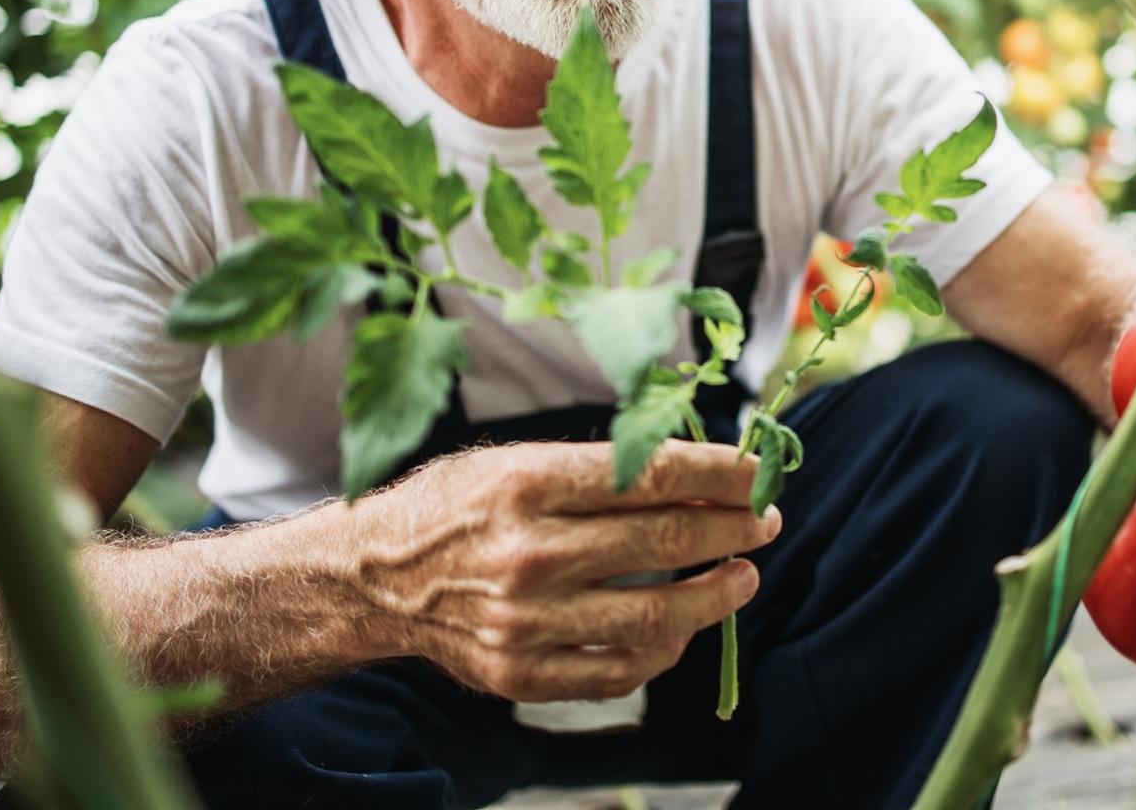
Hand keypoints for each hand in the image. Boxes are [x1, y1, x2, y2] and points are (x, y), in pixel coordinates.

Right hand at [352, 441, 778, 702]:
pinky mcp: (520, 674)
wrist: (371, 577)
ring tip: (743, 576)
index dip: (722, 475)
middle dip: (732, 529)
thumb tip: (703, 475)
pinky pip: (619, 671)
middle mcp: (528, 552)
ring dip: (717, 595)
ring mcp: (525, 621)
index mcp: (528, 482)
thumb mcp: (518, 460)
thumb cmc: (458, 505)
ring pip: (657, 617)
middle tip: (764, 521)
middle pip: (666, 544)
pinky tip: (685, 628)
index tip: (759, 473)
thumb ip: (603, 470)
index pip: (654, 475)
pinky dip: (665, 651)